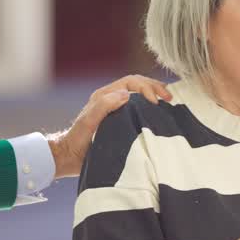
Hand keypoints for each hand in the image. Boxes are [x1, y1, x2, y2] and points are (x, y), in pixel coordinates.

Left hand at [47, 74, 173, 178]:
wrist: (70, 158)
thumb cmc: (78, 140)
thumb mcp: (88, 121)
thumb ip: (104, 106)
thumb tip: (127, 95)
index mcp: (105, 95)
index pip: (132, 82)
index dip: (146, 88)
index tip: (155, 102)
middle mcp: (112, 99)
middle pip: (139, 85)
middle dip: (155, 88)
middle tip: (169, 98)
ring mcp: (117, 110)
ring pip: (141, 96)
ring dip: (155, 96)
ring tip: (169, 102)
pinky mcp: (122, 121)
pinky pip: (139, 109)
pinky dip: (152, 109)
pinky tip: (161, 115)